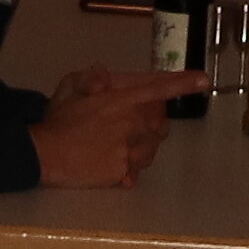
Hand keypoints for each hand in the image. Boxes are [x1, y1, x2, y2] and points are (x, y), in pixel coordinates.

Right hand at [33, 64, 184, 184]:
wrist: (45, 153)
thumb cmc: (58, 118)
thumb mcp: (71, 85)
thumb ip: (93, 76)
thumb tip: (105, 82)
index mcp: (122, 98)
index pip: (160, 88)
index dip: (184, 83)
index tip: (204, 80)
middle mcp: (132, 123)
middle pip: (159, 122)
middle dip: (150, 122)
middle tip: (127, 123)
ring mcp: (129, 150)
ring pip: (151, 148)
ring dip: (141, 145)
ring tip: (116, 144)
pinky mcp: (123, 172)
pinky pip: (137, 169)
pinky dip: (129, 167)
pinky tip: (110, 162)